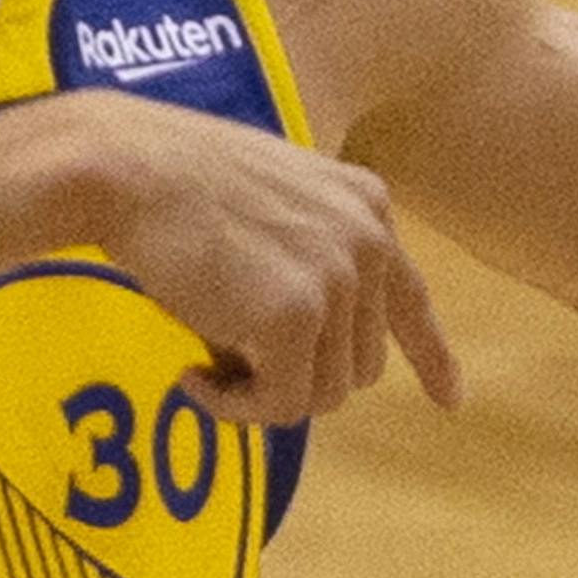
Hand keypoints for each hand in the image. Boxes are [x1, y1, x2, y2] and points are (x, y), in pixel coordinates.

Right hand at [71, 91, 461, 422]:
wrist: (127, 169)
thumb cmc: (172, 184)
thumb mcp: (270, 205)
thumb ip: (309, 256)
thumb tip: (314, 354)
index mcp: (367, 204)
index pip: (410, 295)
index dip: (431, 355)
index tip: (450, 399)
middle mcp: (368, 240)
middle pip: (359, 365)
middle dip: (299, 376)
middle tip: (230, 363)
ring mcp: (337, 279)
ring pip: (325, 394)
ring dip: (262, 395)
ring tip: (205, 365)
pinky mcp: (295, 317)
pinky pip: (280, 405)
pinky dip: (233, 408)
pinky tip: (190, 375)